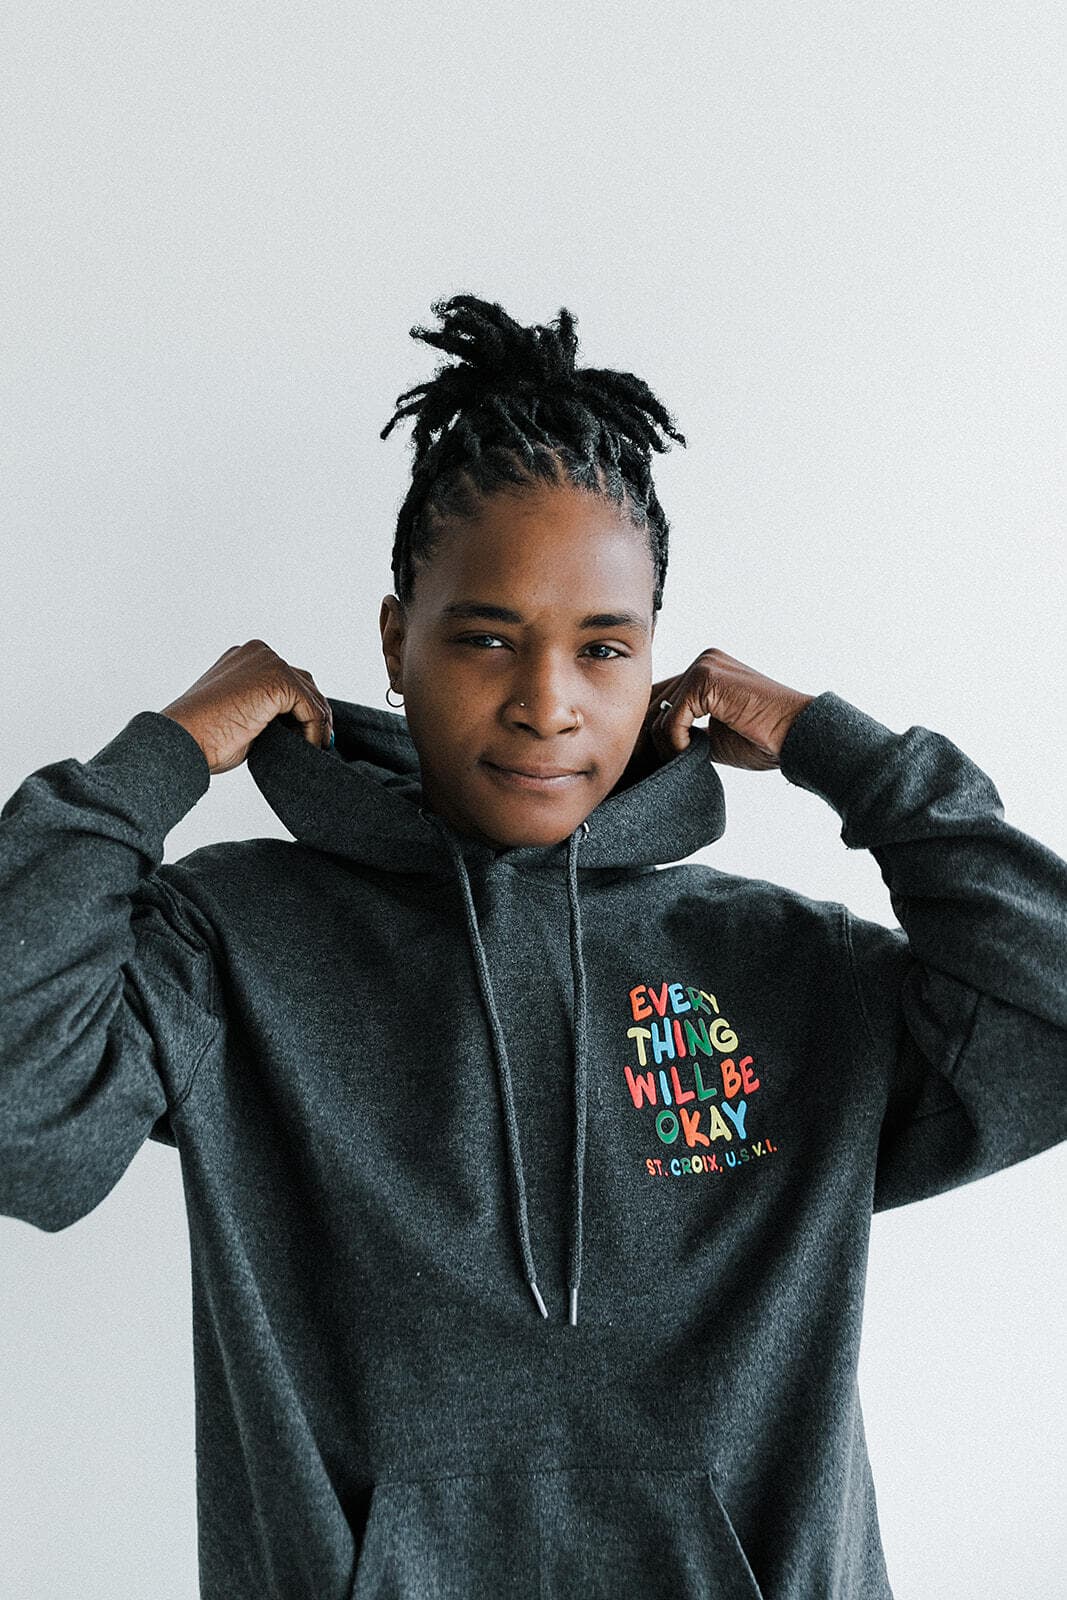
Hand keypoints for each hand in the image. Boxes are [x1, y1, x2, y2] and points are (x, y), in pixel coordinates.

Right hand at [160, 640, 333, 775]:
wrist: (183, 741)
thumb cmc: (204, 737)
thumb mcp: (240, 714)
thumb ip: (265, 708)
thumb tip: (299, 723)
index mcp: (244, 658)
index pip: (287, 677)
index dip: (302, 707)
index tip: (308, 734)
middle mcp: (258, 653)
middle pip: (304, 681)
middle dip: (314, 712)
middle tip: (320, 741)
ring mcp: (268, 662)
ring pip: (310, 695)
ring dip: (317, 724)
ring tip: (315, 748)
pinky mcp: (277, 679)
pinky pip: (310, 708)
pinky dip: (314, 731)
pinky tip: (308, 748)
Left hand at [633, 647, 815, 773]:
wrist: (796, 737)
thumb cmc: (763, 741)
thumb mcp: (713, 736)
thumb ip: (685, 731)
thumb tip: (651, 743)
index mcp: (708, 671)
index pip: (662, 696)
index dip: (652, 728)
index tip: (651, 756)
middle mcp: (704, 662)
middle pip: (654, 701)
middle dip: (652, 736)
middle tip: (657, 762)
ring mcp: (704, 666)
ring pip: (659, 713)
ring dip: (667, 744)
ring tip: (687, 758)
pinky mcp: (705, 679)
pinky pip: (671, 718)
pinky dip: (677, 742)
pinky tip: (694, 751)